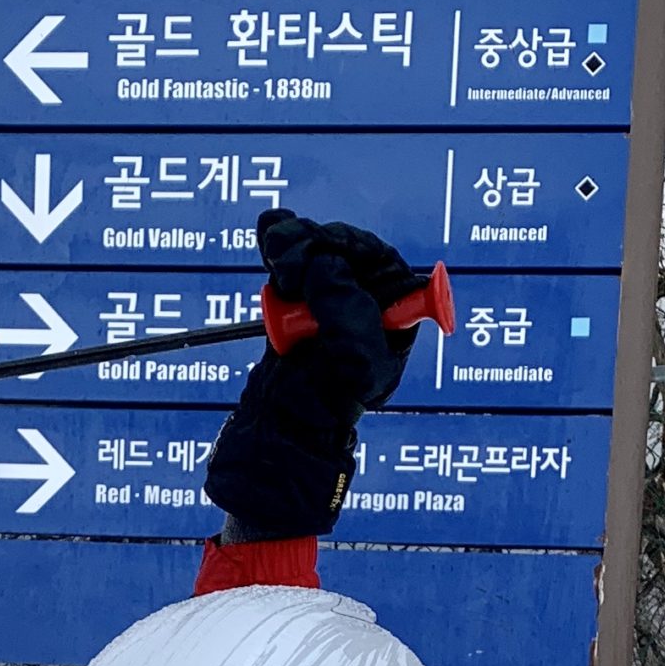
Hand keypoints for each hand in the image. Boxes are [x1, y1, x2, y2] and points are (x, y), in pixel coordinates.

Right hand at [205, 212, 422, 540]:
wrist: (282, 433)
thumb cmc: (327, 407)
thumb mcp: (353, 362)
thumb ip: (346, 310)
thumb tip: (325, 267)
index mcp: (393, 321)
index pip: (382, 265)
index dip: (356, 252)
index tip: (329, 256)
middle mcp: (364, 308)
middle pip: (346, 252)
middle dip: (319, 248)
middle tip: (292, 266)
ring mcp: (327, 304)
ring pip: (315, 253)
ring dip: (295, 248)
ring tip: (279, 263)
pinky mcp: (294, 307)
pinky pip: (290, 265)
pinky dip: (280, 247)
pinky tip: (271, 232)